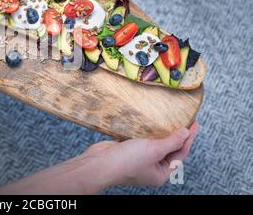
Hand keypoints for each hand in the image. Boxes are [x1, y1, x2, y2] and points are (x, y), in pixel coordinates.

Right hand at [84, 122, 198, 187]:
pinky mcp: (128, 151)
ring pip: (155, 144)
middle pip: (169, 149)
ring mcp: (139, 159)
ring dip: (161, 132)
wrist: (99, 164)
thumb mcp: (154, 150)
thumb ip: (171, 141)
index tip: (194, 123)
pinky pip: (142, 140)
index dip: (188, 138)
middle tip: (185, 119)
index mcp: (161, 173)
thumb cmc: (127, 161)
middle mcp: (151, 168)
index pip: (180, 153)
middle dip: (176, 135)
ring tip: (169, 119)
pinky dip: (147, 132)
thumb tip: (186, 133)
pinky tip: (150, 122)